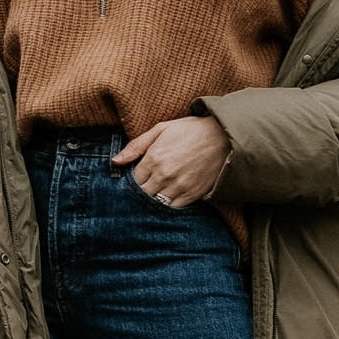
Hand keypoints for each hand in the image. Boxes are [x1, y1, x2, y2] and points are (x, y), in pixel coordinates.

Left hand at [114, 116, 230, 206]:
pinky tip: (167, 198)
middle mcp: (164, 175)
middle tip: (142, 188)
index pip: (132, 180)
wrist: (223, 137)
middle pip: (141, 194)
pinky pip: (173, 208)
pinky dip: (168, 205)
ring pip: (156, 204)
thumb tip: (115, 161)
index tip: (136, 177)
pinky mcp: (192, 195)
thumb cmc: (190, 130)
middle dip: (139, 192)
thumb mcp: (161, 129)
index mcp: (154, 158)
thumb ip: (136, 146)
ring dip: (152, 200)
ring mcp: (179, 187)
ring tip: (154, 193)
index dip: (131, 180)